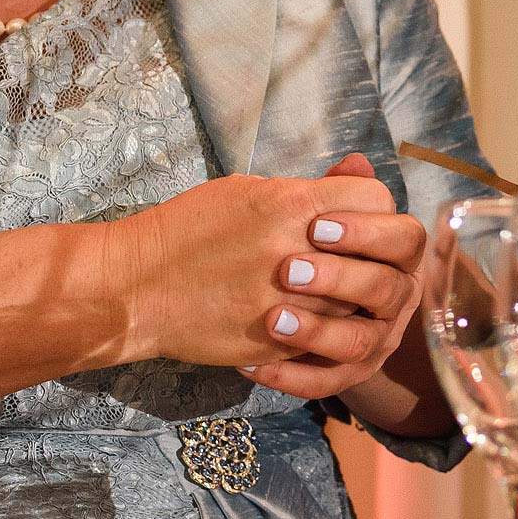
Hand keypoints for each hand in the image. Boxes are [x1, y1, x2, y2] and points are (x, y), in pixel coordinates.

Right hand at [111, 156, 399, 368]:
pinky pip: (329, 339)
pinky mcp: (277, 343)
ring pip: (362, 303)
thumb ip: (309, 189)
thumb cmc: (188, 229)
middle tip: (360, 258)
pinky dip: (328, 329)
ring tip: (334, 290)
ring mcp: (290, 302)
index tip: (357, 218)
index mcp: (291, 204)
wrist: (136, 288)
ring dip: (356, 297)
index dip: (374, 210)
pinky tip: (310, 317)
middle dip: (379, 256)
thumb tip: (357, 176)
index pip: (376, 202)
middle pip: (382, 255)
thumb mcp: (248, 190)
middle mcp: (298, 251)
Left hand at [240, 153, 429, 400]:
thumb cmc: (296, 240)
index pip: (405, 238)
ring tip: (272, 319)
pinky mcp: (346, 374)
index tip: (318, 225)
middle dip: (339, 278)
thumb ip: (335, 191)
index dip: (368, 231)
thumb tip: (355, 163)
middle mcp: (396, 297)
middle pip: (386, 288)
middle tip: (288, 270)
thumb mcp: (310, 210)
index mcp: (396, 253)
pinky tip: (251, 364)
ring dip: (317, 331)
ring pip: (360, 341)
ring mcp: (375, 339)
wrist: (263, 288)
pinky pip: (327, 383)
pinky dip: (290, 376)